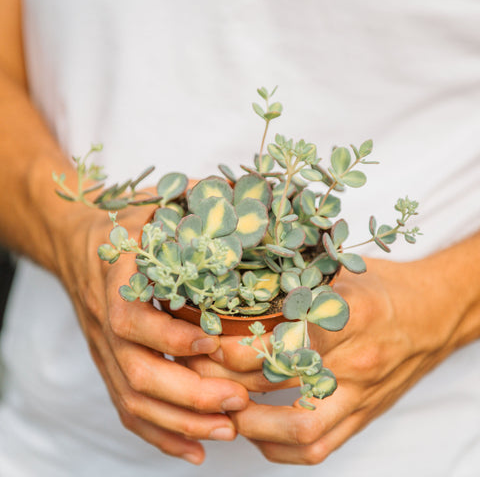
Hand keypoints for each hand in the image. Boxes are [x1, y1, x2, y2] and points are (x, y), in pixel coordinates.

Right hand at [57, 206, 248, 464]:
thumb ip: (190, 199)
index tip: (211, 346)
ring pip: (134, 400)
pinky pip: (129, 409)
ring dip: (181, 421)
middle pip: (135, 371)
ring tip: (229, 429)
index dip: (168, 336)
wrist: (76, 243)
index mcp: (114, 281)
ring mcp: (106, 350)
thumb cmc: (123, 224)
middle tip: (238, 399)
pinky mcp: (111, 366)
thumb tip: (238, 196)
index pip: (131, 319)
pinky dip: (161, 434)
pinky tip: (196, 449)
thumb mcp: (152, 204)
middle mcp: (105, 323)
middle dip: (188, 392)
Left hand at [187, 257, 459, 463]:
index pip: (280, 339)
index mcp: (350, 314)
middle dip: (227, 380)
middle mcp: (356, 359)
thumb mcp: (342, 271)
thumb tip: (241, 290)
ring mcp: (361, 394)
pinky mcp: (364, 415)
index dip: (235, 345)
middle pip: (279, 383)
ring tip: (216, 405)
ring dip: (248, 423)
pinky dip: (278, 447)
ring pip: (297, 428)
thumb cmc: (385, 287)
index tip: (204, 339)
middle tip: (195, 371)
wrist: (435, 313)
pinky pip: (319, 448)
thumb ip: (299, 284)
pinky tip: (255, 432)